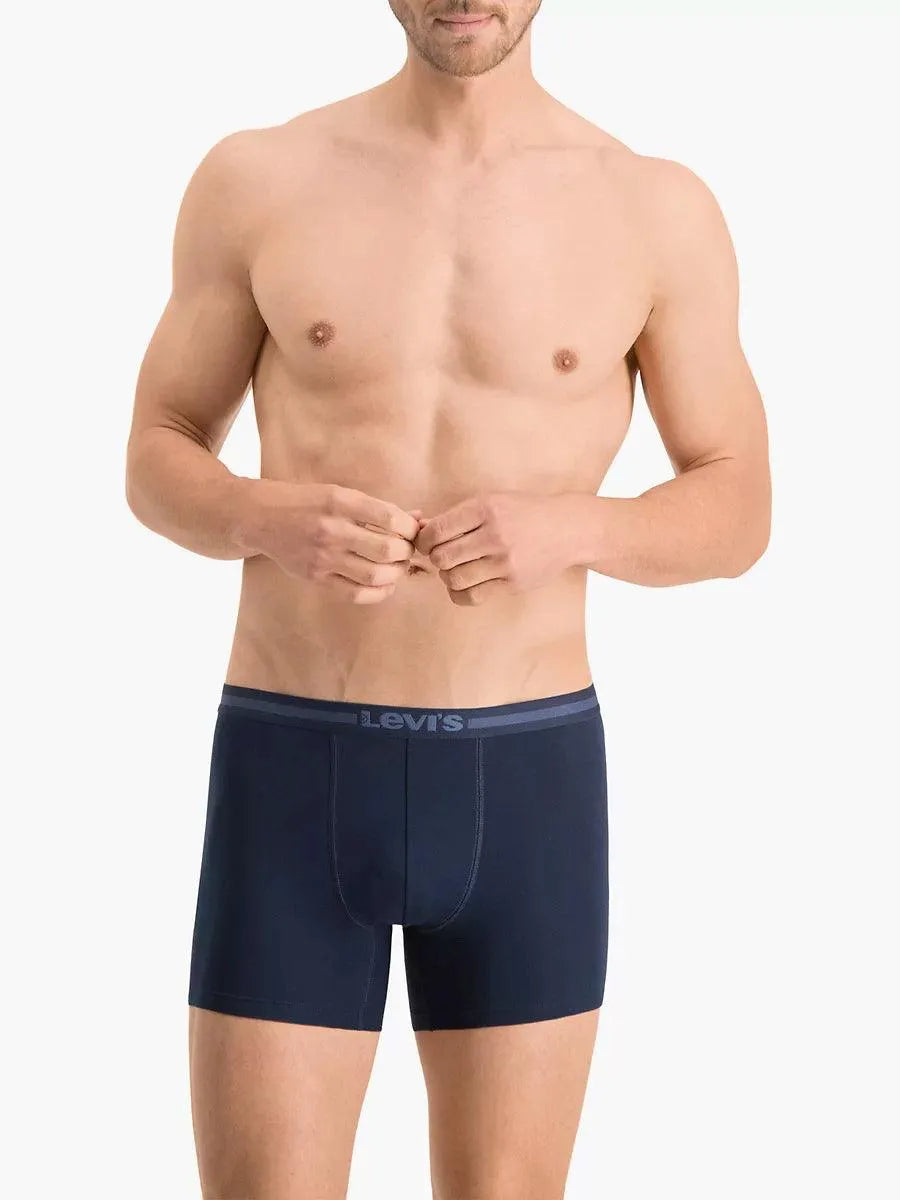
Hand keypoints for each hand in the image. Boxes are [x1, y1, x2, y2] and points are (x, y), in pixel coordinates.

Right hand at [235, 480, 418, 603]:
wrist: (258, 518)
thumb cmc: (304, 502)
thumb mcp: (339, 494)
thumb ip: (377, 508)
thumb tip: (418, 518)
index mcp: (339, 501)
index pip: (390, 517)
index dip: (410, 528)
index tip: (412, 531)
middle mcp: (331, 529)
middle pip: (387, 549)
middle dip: (407, 552)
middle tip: (407, 550)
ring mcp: (322, 557)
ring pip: (375, 574)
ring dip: (396, 573)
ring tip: (397, 566)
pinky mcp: (316, 578)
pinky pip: (356, 594)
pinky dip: (379, 592)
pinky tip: (385, 584)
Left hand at [415, 492, 580, 605]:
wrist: (567, 529)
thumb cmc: (524, 513)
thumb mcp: (492, 502)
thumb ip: (457, 516)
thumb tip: (418, 527)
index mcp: (485, 509)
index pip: (437, 531)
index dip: (424, 540)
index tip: (428, 543)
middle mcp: (494, 535)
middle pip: (442, 557)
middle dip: (435, 559)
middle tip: (444, 556)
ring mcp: (505, 561)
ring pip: (454, 579)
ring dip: (447, 577)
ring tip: (456, 569)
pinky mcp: (512, 583)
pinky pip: (472, 596)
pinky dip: (459, 594)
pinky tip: (464, 585)